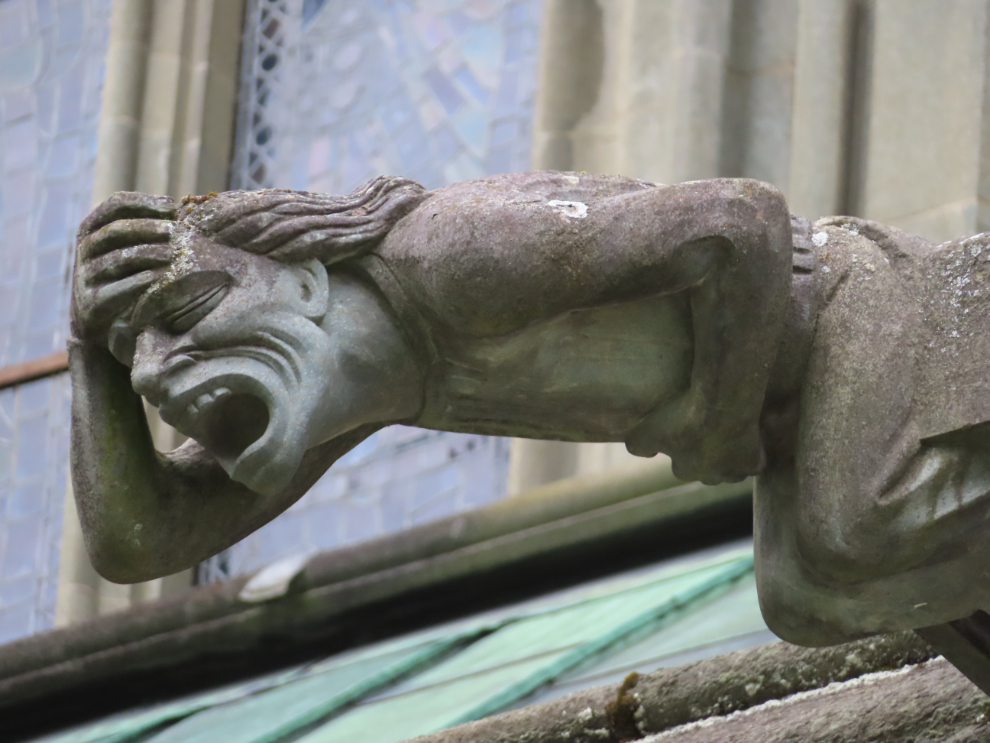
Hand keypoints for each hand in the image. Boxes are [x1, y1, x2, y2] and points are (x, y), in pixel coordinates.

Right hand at [72, 192, 177, 344]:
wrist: (103, 321)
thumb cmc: (124, 275)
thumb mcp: (128, 247)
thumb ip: (144, 229)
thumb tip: (174, 207)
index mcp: (94, 227)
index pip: (116, 204)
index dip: (144, 203)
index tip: (172, 207)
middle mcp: (86, 247)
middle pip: (115, 229)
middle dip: (146, 227)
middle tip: (173, 230)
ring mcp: (86, 275)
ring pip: (117, 258)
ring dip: (146, 253)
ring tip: (170, 254)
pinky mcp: (92, 301)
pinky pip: (116, 288)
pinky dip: (138, 281)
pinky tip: (157, 277)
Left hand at [625, 387, 764, 483]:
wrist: (722, 403)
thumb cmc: (681, 416)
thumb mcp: (645, 430)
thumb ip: (638, 446)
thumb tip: (642, 453)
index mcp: (685, 471)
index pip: (680, 467)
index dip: (681, 449)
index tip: (684, 431)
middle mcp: (711, 478)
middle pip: (708, 470)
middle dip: (706, 455)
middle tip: (707, 430)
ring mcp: (735, 473)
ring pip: (731, 470)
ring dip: (728, 456)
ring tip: (727, 433)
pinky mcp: (755, 463)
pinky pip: (754, 462)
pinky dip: (752, 452)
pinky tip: (749, 437)